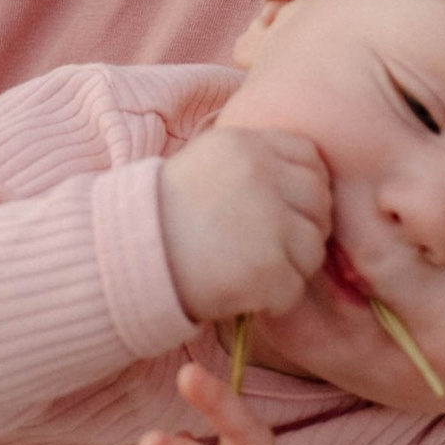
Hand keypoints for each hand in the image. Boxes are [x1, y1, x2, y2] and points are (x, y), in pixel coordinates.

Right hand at [157, 124, 331, 325]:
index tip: (284, 207)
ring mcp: (269, 223)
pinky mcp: (268, 269)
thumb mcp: (205, 162)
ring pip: (313, 249)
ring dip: (290, 267)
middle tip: (268, 246)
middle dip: (302, 228)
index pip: (310, 158)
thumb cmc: (161, 214)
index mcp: (247, 145)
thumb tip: (305, 177)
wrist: (124, 257)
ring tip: (249, 270)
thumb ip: (253, 161)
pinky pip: (294, 288)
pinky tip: (241, 292)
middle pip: (319, 204)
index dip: (305, 186)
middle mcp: (262, 177)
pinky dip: (272, 298)